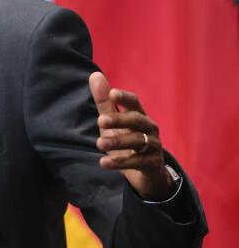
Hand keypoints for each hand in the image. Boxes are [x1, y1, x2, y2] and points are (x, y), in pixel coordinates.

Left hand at [89, 72, 174, 199]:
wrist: (146, 172)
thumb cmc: (127, 142)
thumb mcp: (114, 123)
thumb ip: (104, 102)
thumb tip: (94, 74)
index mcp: (139, 115)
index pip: (134, 102)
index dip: (124, 98)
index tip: (112, 93)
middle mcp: (149, 128)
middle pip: (136, 120)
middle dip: (118, 120)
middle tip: (100, 121)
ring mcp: (153, 146)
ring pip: (137, 141)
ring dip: (118, 141)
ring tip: (99, 143)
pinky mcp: (153, 163)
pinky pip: (138, 162)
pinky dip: (121, 162)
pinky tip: (104, 162)